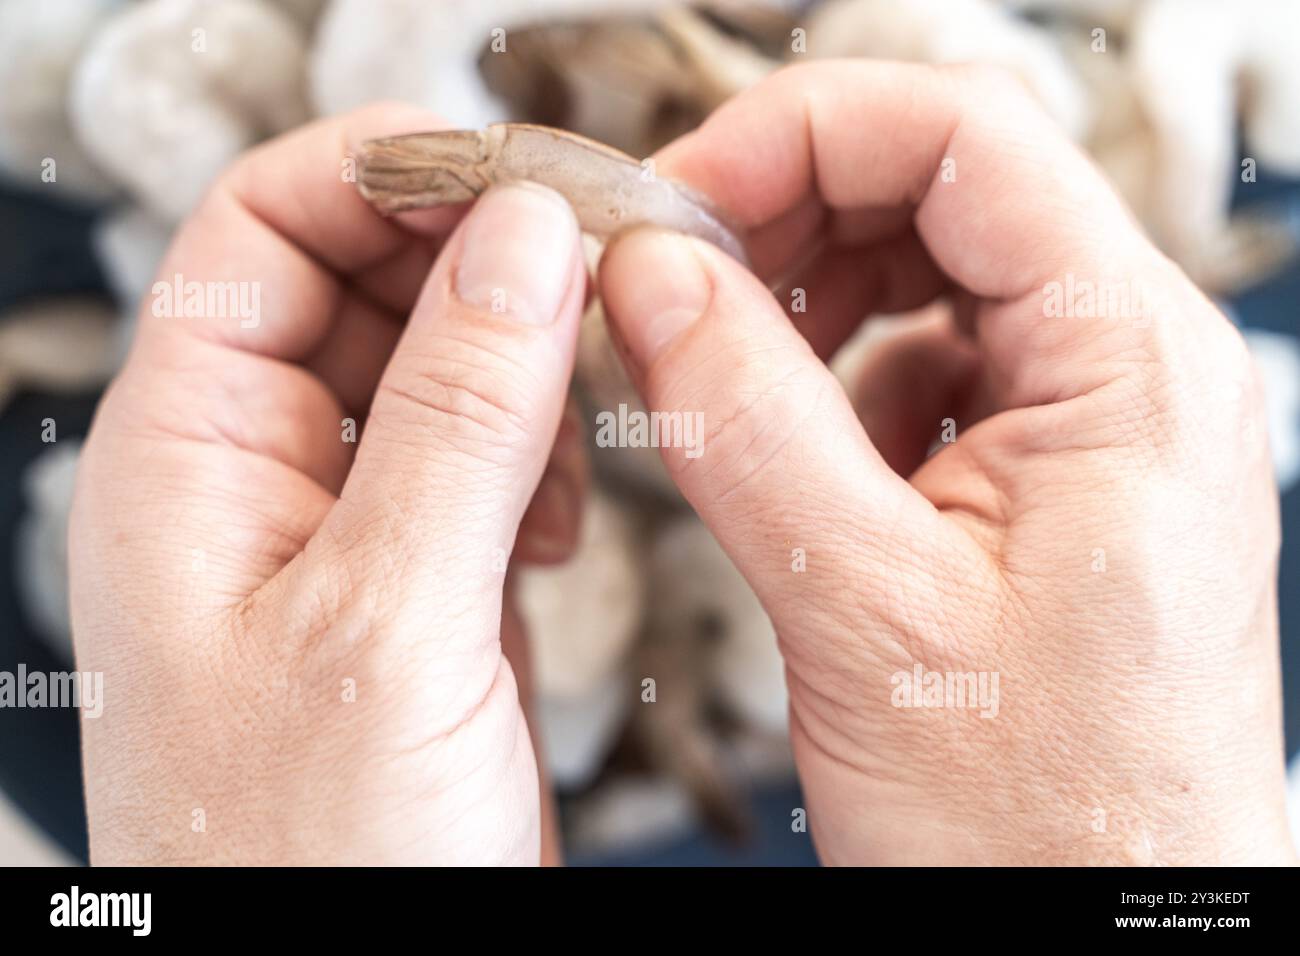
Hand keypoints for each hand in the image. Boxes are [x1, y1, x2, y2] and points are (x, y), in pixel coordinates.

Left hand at [70, 105, 588, 864]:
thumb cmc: (316, 853)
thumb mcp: (385, 618)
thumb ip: (456, 414)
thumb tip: (523, 236)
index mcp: (188, 458)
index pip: (262, 230)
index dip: (383, 175)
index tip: (518, 176)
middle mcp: (256, 480)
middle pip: (359, 286)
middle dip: (476, 269)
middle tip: (593, 281)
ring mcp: (341, 533)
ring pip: (433, 373)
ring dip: (517, 374)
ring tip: (571, 436)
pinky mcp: (416, 586)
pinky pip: (477, 463)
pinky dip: (536, 463)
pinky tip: (558, 524)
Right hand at [598, 61, 1295, 864]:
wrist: (1105, 933)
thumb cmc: (1045, 823)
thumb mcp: (867, 614)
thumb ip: (748, 423)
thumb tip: (654, 279)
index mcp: (1130, 369)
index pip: (963, 138)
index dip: (800, 136)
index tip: (679, 201)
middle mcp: (1128, 373)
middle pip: (944, 190)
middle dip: (788, 210)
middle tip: (668, 279)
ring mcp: (1086, 424)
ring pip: (925, 275)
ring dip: (804, 296)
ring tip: (713, 362)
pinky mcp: (1041, 478)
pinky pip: (925, 368)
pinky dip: (833, 381)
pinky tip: (790, 450)